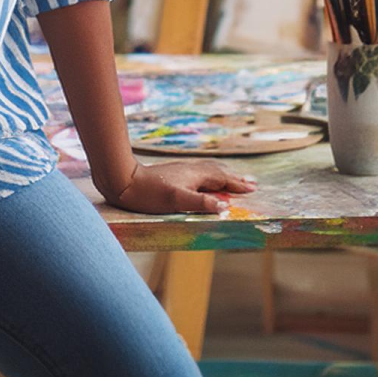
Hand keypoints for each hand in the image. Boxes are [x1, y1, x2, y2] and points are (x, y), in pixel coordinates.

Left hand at [105, 159, 256, 215]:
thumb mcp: (176, 200)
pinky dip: (209, 176)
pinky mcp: (173, 175)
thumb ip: (201, 203)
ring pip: (208, 171)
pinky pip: (199, 173)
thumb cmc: (150, 193)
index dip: (238, 184)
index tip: (253, 188)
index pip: (222, 178)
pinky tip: (202, 181)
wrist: (124, 182)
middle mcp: (191, 170)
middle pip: (218, 172)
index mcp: (195, 175)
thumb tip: (225, 206)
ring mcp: (181, 171)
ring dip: (223, 175)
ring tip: (232, 179)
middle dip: (234, 178)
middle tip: (250, 183)